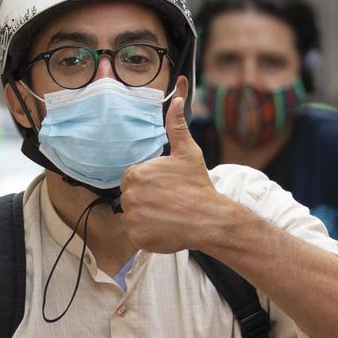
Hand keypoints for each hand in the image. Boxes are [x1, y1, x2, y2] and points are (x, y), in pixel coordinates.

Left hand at [119, 76, 237, 253]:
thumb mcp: (188, 152)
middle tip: (168, 203)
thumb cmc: (197, 185)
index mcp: (135, 173)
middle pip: (131, 198)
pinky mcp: (137, 237)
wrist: (209, 218)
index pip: (132, 179)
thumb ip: (176, 126)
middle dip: (147, 201)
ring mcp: (132, 218)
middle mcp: (128, 195)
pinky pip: (137, 235)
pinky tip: (166, 228)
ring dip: (147, 218)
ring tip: (168, 216)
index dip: (149, 184)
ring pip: (133, 217)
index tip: (166, 190)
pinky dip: (148, 234)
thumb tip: (178, 100)